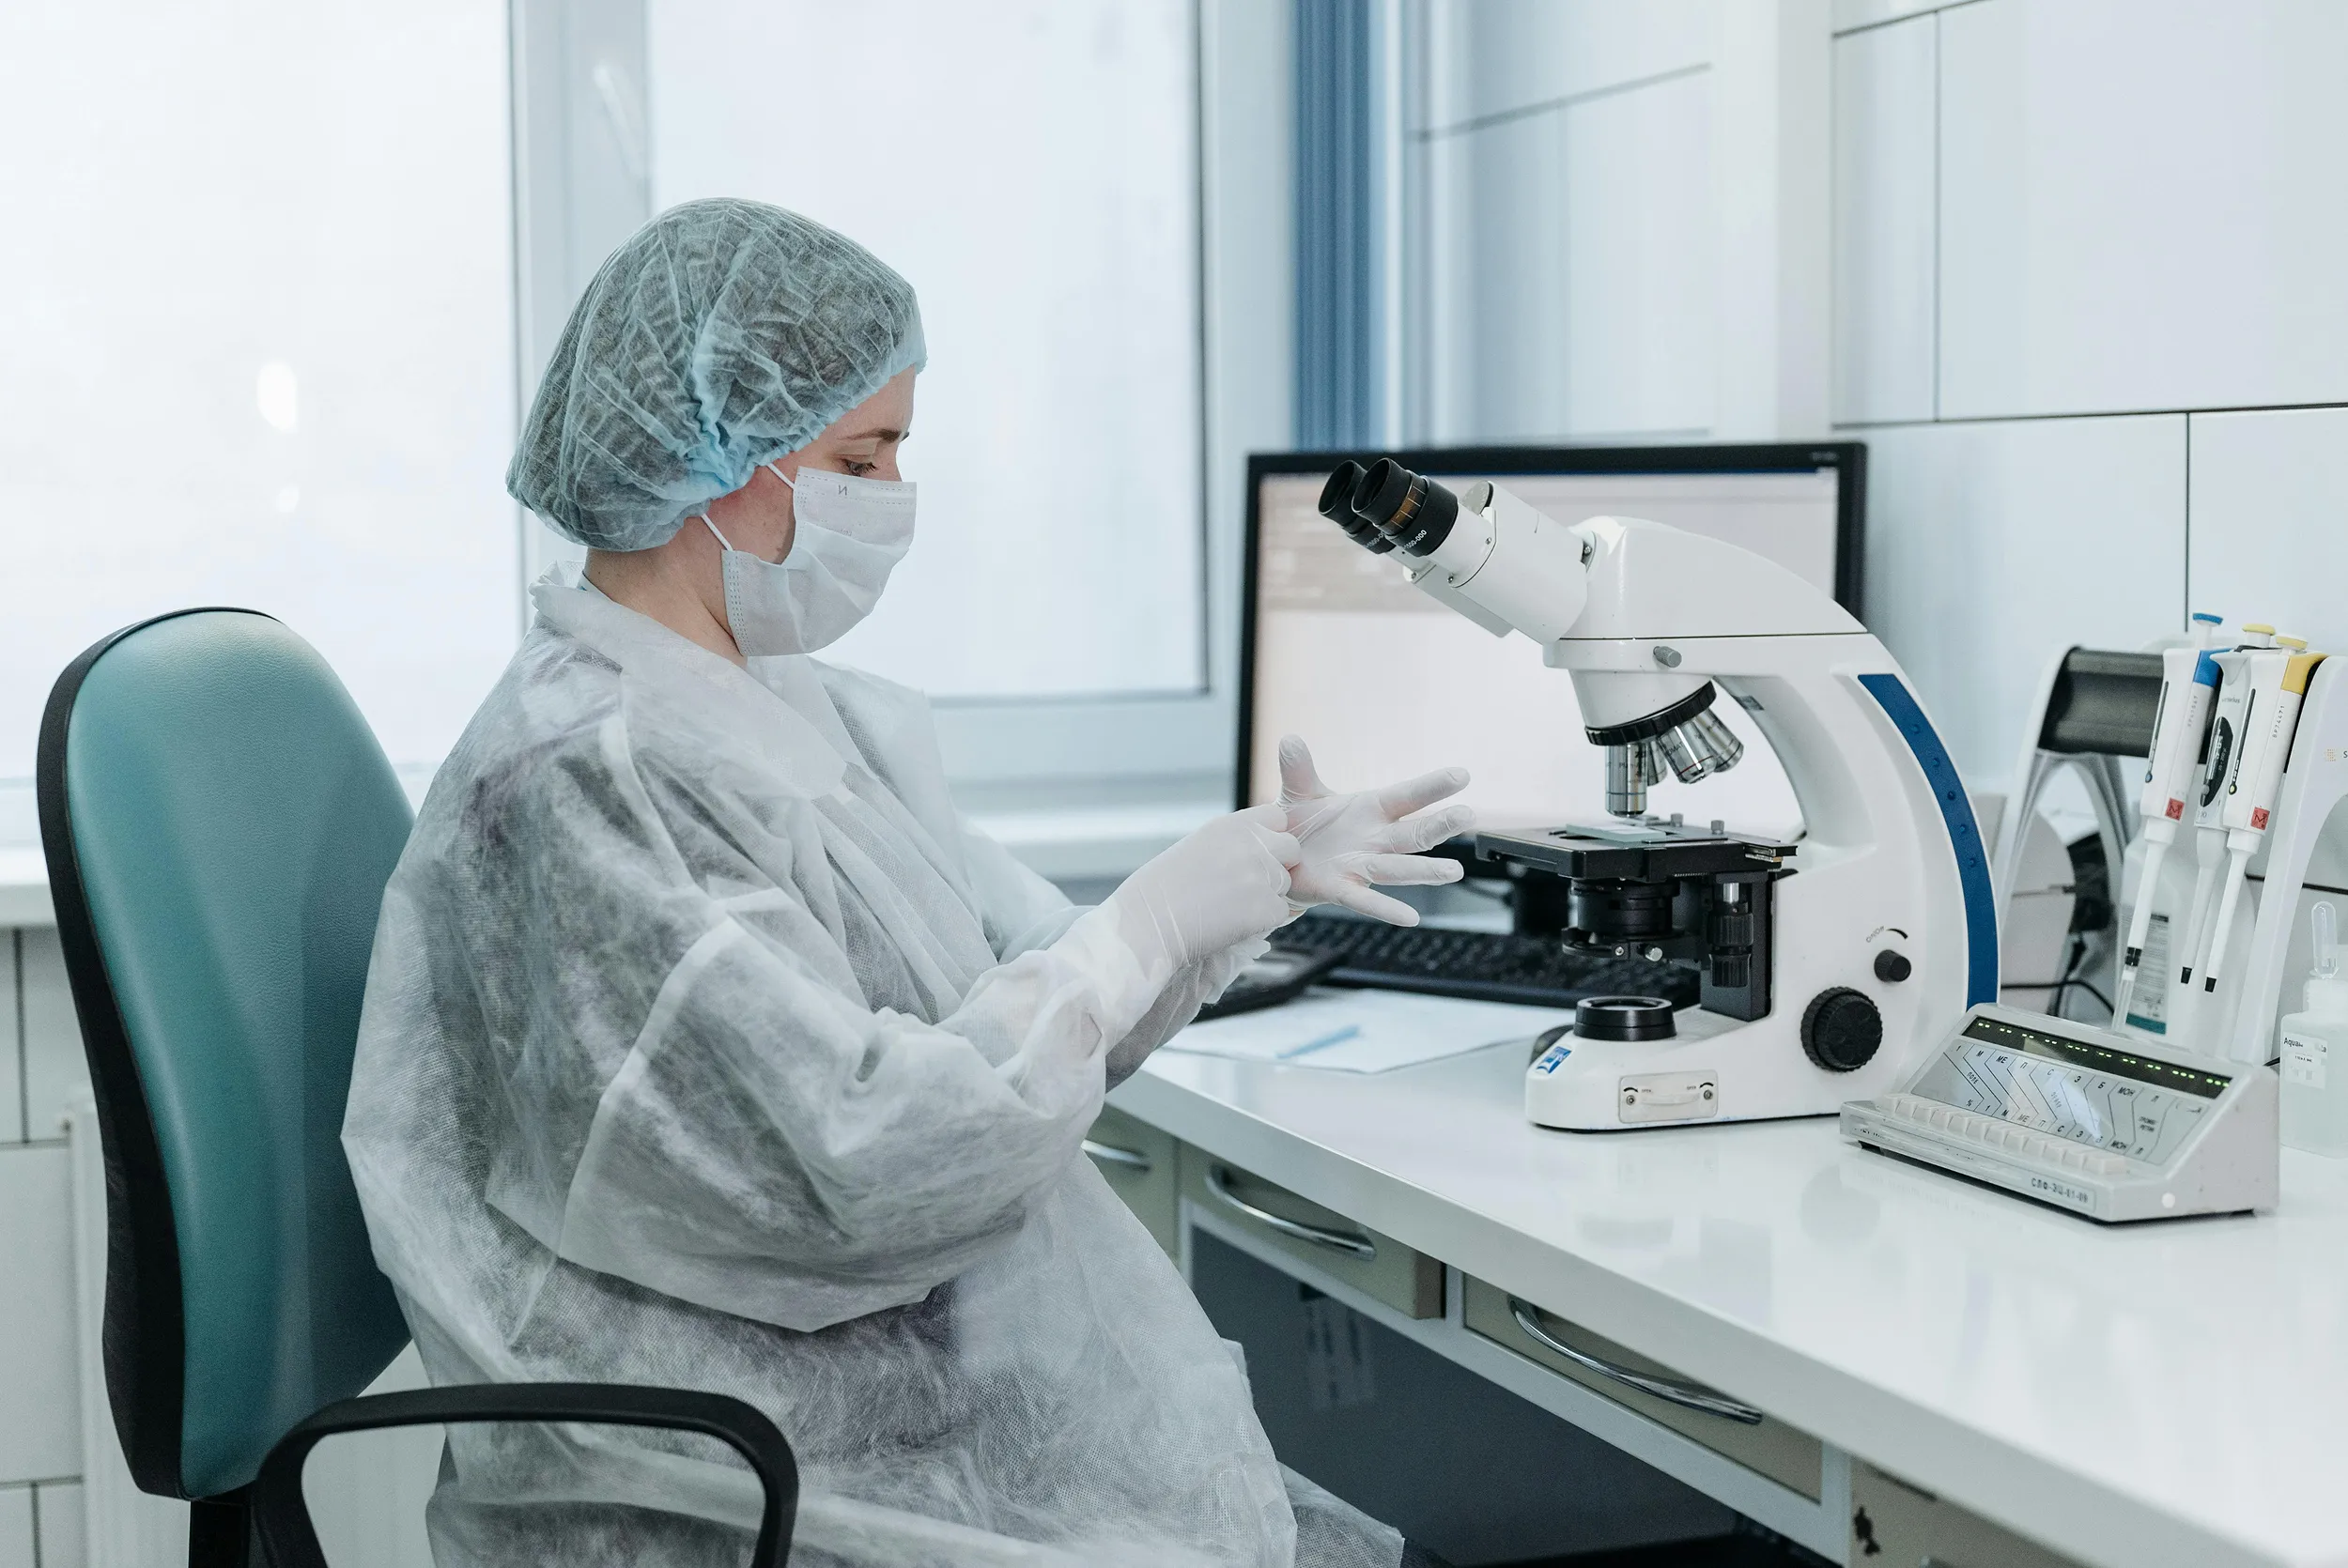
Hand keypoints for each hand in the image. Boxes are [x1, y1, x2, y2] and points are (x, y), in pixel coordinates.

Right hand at [1105, 805, 1299, 975]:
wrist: (1147, 925)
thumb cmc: (1160, 892)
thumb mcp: (1196, 848)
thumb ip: (1232, 844)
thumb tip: (1259, 851)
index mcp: (1231, 825)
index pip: (1277, 819)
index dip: (1270, 837)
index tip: (1253, 854)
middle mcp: (1251, 844)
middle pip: (1291, 849)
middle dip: (1277, 865)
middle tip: (1247, 886)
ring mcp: (1261, 876)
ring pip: (1285, 884)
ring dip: (1267, 896)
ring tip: (1229, 908)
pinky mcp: (1266, 908)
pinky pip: (1280, 913)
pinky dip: (1262, 922)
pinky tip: (1231, 923)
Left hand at [1277, 735, 1474, 925]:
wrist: (1278, 861)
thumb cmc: (1301, 825)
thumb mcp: (1300, 793)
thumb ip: (1299, 769)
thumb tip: (1290, 739)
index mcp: (1370, 810)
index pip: (1406, 796)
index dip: (1432, 786)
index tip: (1462, 774)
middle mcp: (1374, 839)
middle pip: (1414, 833)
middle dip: (1440, 825)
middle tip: (1468, 816)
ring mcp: (1362, 866)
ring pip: (1400, 868)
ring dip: (1426, 870)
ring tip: (1455, 871)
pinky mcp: (1342, 889)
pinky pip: (1367, 901)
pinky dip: (1387, 909)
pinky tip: (1411, 918)